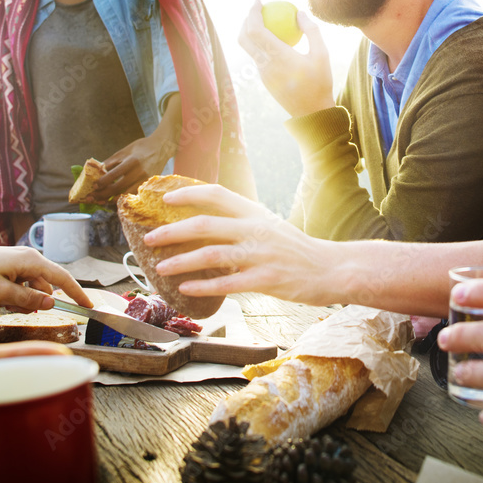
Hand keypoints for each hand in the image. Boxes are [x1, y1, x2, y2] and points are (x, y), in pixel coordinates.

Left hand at [0, 243, 94, 312]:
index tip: (90, 308)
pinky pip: (22, 286)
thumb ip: (29, 300)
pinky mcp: (10, 267)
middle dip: (37, 302)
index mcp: (32, 261)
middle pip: (47, 286)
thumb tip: (52, 304)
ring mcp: (19, 262)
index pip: (63, 279)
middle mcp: (30, 258)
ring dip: (23, 301)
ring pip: (33, 288)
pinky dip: (16, 296)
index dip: (78, 294)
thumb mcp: (1, 293)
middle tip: (10, 305)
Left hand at [92, 134, 171, 199]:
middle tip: (94, 197)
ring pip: (127, 194)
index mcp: (132, 161)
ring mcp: (146, 180)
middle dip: (104, 194)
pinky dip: (124, 198)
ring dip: (113, 199)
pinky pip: (134, 194)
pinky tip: (116, 200)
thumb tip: (98, 171)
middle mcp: (139, 172)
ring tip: (103, 201)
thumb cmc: (141, 147)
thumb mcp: (124, 151)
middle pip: (119, 187)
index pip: (114, 174)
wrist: (161, 147)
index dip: (103, 182)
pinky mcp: (149, 185)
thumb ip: (111, 161)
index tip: (94, 186)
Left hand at [140, 183, 337, 304]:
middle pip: (204, 224)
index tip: (164, 198)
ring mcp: (260, 254)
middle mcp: (254, 228)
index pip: (215, 194)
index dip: (188, 193)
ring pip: (211, 254)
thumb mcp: (269, 225)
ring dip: (180, 261)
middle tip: (149, 239)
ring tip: (159, 267)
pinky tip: (185, 288)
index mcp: (254, 212)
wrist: (333, 268)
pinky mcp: (266, 279)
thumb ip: (241, 222)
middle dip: (172, 231)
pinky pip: (227, 282)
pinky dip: (203, 285)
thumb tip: (207, 223)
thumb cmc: (296, 249)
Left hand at [238, 0, 334, 117]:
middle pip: (243, 38)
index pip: (255, 30)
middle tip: (258, 9)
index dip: (252, 13)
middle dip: (246, 20)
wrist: (311, 113)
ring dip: (250, 32)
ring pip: (247, 48)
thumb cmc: (320, 82)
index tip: (258, 1)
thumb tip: (299, 12)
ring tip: (265, 21)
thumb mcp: (322, 54)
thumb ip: (311, 31)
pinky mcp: (263, 79)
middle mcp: (264, 64)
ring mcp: (261, 73)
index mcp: (277, 56)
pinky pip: (256, 56)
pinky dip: (259, 43)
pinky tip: (274, 39)